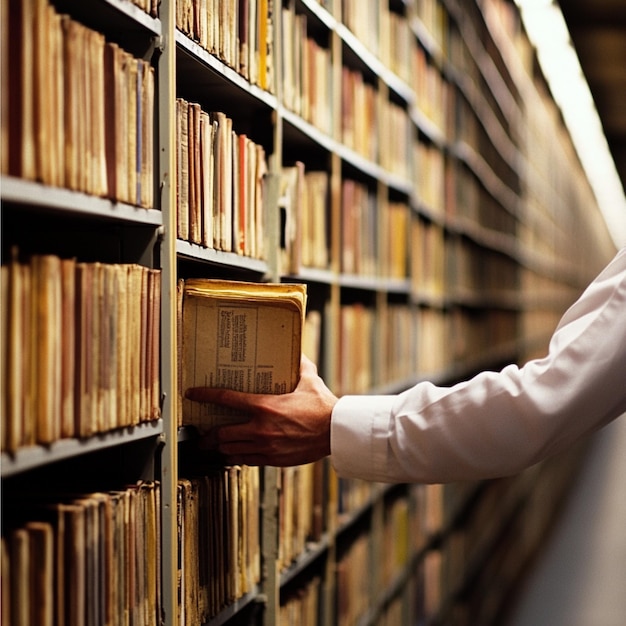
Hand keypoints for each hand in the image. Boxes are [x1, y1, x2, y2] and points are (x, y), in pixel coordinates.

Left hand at [184, 355, 337, 465]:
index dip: (205, 395)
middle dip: (206, 435)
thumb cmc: (323, 406)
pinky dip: (236, 456)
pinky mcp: (273, 459)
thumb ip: (298, 363)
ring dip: (220, 447)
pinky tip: (235, 452)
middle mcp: (261, 428)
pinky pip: (246, 460)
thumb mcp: (309, 379)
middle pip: (221, 434)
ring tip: (214, 444)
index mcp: (266, 406)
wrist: (336, 432)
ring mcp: (266, 446)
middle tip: (200, 433)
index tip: (194, 394)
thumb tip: (294, 348)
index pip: (226, 399)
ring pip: (230, 450)